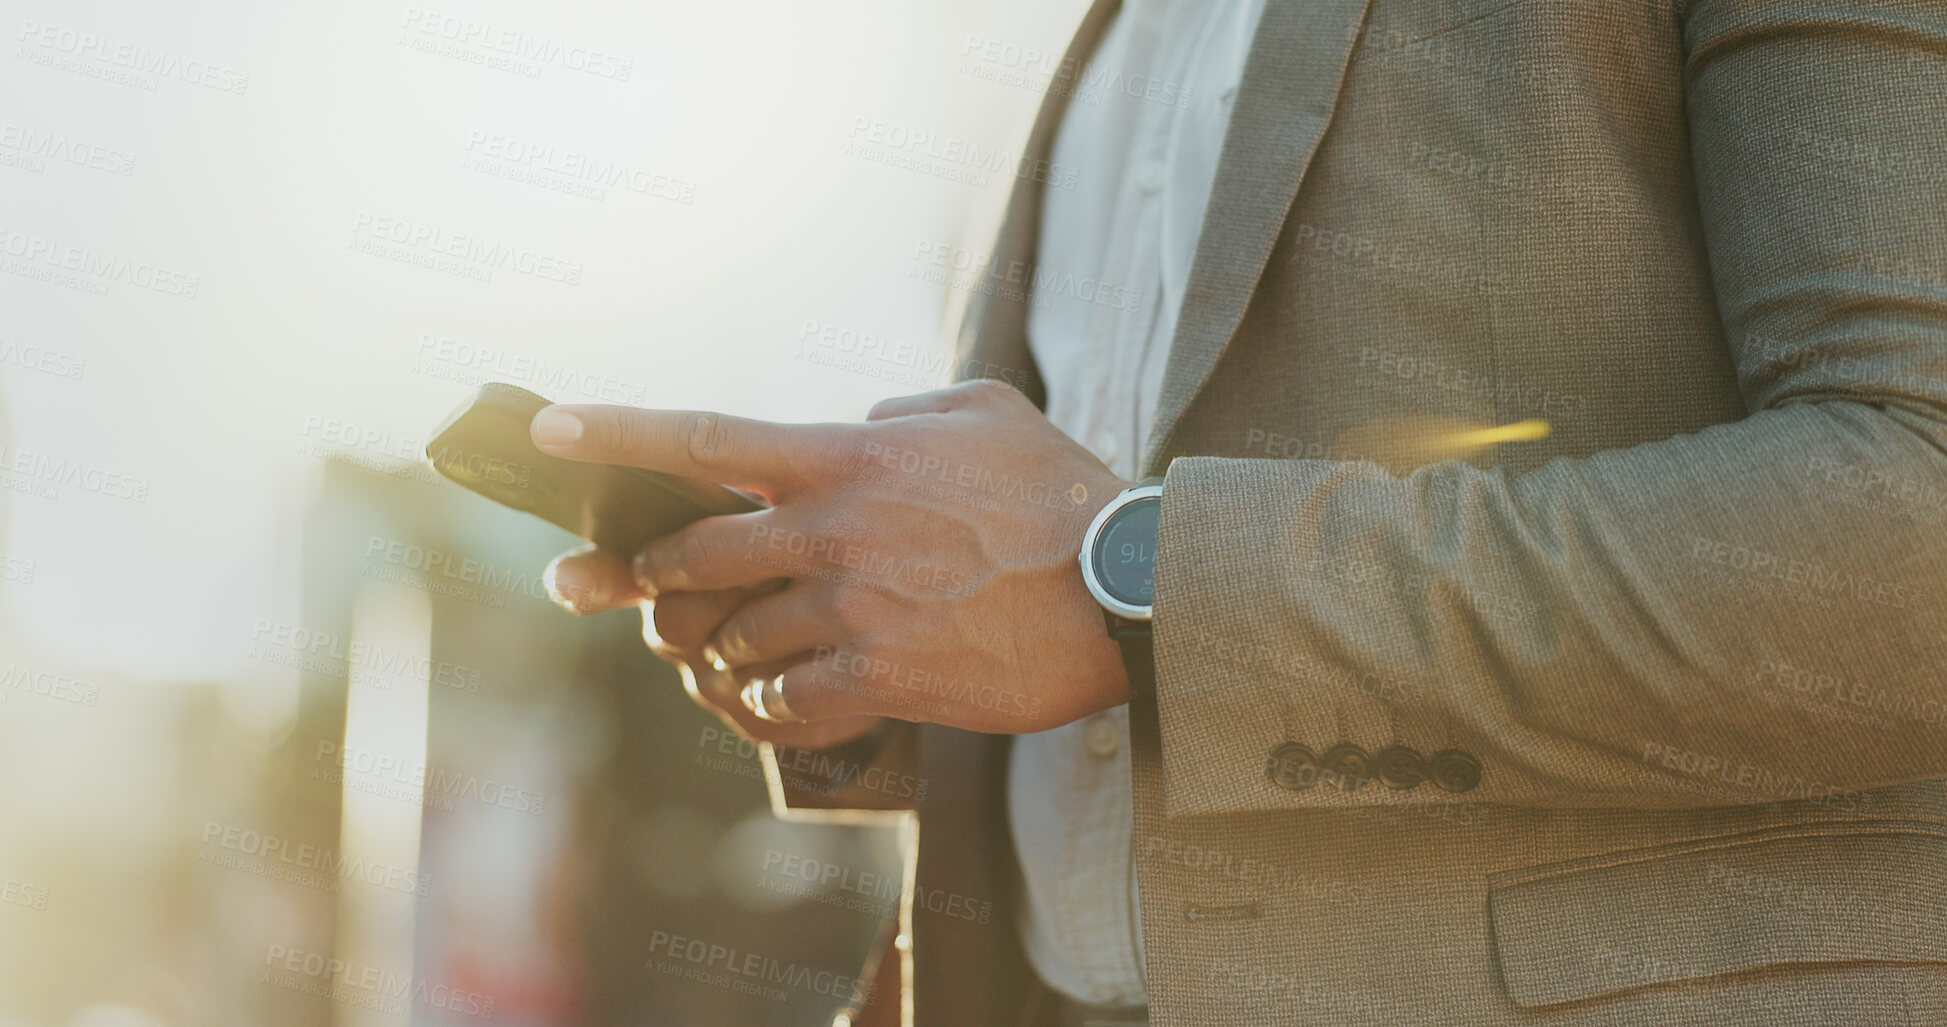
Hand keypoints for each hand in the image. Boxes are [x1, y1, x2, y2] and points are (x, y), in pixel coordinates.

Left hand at [534, 379, 1131, 733]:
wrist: (1124, 591)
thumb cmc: (1064, 495)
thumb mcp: (988, 410)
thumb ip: (908, 409)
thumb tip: (861, 422)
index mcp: (849, 457)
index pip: (704, 439)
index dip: (614, 434)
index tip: (547, 429)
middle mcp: (833, 531)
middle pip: (690, 555)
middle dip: (641, 574)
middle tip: (621, 588)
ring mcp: (852, 609)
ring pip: (731, 636)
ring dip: (715, 647)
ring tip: (725, 653)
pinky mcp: (880, 679)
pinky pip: (782, 702)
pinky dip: (761, 705)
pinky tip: (771, 701)